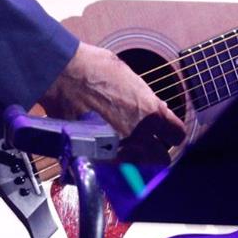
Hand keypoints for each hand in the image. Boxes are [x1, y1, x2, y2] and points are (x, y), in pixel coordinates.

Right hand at [40, 42, 185, 163]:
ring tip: (123, 147)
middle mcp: (139, 136)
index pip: (176, 134)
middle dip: (154, 149)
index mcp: (151, 113)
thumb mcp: (129, 77)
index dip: (170, 132)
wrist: (61, 75)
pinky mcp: (96, 157)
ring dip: (134, 160)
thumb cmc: (93, 68)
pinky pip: (113, 169)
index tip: (164, 131)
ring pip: (139, 168)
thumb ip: (145, 98)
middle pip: (161, 158)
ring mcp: (118, 150)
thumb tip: (155, 107)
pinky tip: (105, 150)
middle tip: (144, 141)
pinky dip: (112, 163)